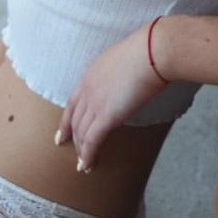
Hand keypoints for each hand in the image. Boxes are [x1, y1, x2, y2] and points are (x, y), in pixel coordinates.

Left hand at [55, 24, 168, 171]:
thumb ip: (121, 74)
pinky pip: (92, 141)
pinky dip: (89, 155)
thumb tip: (130, 81)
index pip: (73, 102)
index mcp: (91, 73)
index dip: (67, 120)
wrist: (154, 52)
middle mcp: (88, 88)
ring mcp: (95, 102)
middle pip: (75, 120)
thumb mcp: (126, 61)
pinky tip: (89, 165)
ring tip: (84, 166)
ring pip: (82, 133)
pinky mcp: (107, 116)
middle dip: (73, 139)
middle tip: (73, 154)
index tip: (63, 133)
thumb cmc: (149, 51)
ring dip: (82, 151)